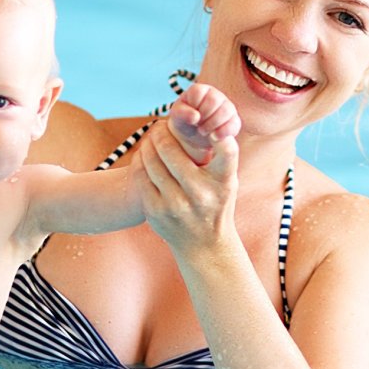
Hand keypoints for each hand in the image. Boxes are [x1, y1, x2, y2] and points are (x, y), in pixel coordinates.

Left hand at [136, 123, 238, 255]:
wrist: (204, 246)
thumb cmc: (217, 202)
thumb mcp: (227, 181)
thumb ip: (222, 155)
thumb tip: (210, 122)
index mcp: (223, 183)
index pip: (227, 150)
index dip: (217, 133)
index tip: (204, 124)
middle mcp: (201, 194)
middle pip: (171, 149)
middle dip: (162, 131)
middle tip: (160, 124)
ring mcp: (176, 205)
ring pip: (152, 161)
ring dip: (148, 144)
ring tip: (150, 138)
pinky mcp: (156, 212)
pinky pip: (141, 177)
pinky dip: (141, 161)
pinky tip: (144, 155)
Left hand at [166, 83, 240, 164]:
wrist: (195, 136)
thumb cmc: (185, 122)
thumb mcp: (177, 117)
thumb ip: (182, 113)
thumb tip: (195, 117)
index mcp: (200, 90)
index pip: (198, 91)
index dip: (193, 106)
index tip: (190, 115)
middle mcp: (215, 95)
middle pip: (214, 100)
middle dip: (203, 116)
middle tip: (197, 126)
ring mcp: (227, 107)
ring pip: (226, 111)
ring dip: (212, 124)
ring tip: (203, 131)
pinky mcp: (234, 120)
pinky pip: (233, 124)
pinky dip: (222, 132)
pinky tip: (213, 137)